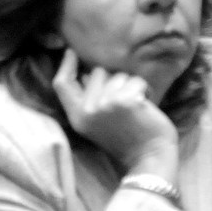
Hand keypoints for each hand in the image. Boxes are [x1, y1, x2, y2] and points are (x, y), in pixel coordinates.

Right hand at [53, 48, 178, 177]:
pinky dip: (144, 89)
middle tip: (123, 103)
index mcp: (77, 117)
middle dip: (113, 81)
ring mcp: (105, 105)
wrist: (149, 157)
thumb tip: (88, 73)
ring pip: (119, 75)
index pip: (62, 85)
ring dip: (131, 86)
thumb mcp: (97, 124)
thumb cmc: (128, 138)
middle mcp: (88, 110)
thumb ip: (89, 101)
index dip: (65, 66)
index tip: (71, 52)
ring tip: (135, 107)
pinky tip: (145, 106)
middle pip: (97, 72)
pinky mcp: (125, 100)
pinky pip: (136, 80)